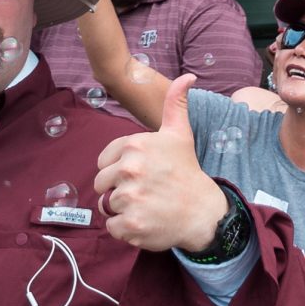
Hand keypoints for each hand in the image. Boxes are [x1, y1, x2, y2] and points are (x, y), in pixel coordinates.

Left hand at [94, 75, 229, 252]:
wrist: (203, 212)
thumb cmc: (186, 171)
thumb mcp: (179, 134)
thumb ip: (175, 103)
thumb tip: (188, 76)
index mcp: (134, 145)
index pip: (103, 162)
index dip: (119, 170)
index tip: (141, 174)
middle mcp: (129, 169)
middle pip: (102, 184)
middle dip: (119, 189)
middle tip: (144, 192)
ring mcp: (129, 198)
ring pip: (106, 206)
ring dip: (122, 209)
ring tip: (145, 206)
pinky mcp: (130, 225)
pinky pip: (111, 227)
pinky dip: (124, 229)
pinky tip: (144, 221)